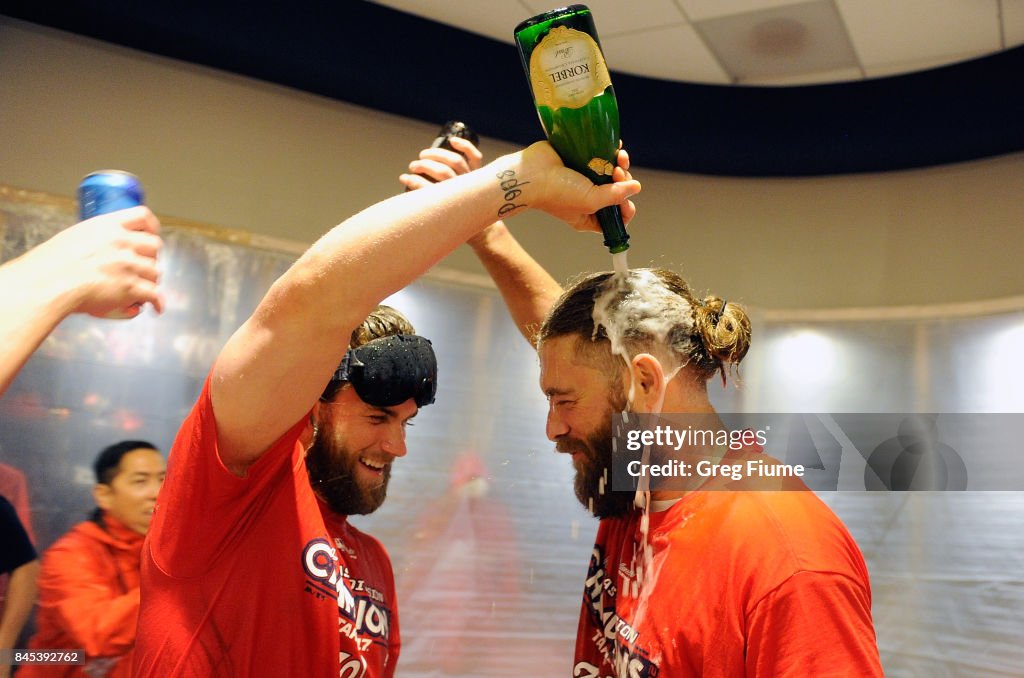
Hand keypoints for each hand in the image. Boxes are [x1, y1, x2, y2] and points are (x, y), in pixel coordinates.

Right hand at [20, 206, 164, 317]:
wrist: (50, 283)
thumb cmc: (52, 263)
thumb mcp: (75, 236)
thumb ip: (95, 239)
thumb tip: (100, 248)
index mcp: (109, 226)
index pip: (142, 216)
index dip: (151, 225)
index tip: (152, 232)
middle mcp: (123, 243)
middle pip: (154, 246)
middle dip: (151, 257)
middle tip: (143, 265)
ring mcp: (129, 265)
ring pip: (155, 271)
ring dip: (150, 280)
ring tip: (143, 288)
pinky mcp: (131, 287)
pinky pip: (154, 294)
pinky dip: (157, 302)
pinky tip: (156, 306)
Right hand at [399, 136, 505, 248]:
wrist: (484, 231)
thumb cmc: (458, 226)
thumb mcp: (442, 223)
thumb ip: (427, 213)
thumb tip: (403, 208)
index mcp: (452, 204)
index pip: (430, 189)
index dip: (414, 182)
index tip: (403, 178)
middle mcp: (464, 189)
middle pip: (442, 171)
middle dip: (424, 166)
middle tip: (413, 166)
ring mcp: (473, 180)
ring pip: (455, 160)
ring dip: (437, 154)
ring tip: (423, 155)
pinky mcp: (479, 175)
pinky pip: (475, 157)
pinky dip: (465, 146)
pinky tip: (452, 141)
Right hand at [516, 141, 639, 232]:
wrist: (532, 173)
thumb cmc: (556, 193)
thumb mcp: (591, 201)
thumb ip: (615, 196)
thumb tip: (636, 187)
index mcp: (589, 216)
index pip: (616, 217)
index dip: (626, 208)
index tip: (625, 200)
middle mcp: (588, 198)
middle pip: (617, 191)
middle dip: (623, 181)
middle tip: (617, 173)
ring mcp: (584, 178)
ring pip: (612, 172)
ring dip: (621, 164)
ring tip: (619, 157)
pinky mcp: (581, 160)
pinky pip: (602, 156)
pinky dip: (611, 152)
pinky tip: (616, 148)